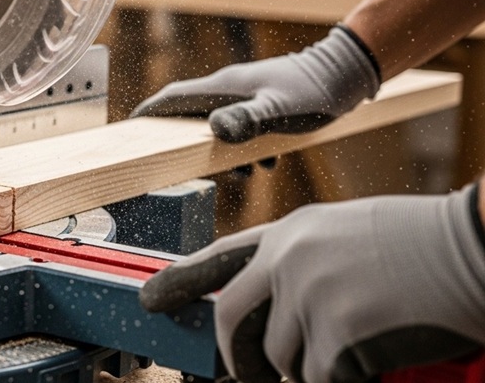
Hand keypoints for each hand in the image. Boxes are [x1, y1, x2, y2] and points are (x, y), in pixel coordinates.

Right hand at [130, 27, 379, 142]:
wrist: (346, 73)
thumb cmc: (313, 93)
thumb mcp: (279, 111)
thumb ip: (247, 120)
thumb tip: (215, 129)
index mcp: (222, 88)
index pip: (172, 97)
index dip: (148, 112)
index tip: (130, 127)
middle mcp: (226, 88)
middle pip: (188, 113)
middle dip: (182, 140)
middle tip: (180, 165)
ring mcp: (242, 93)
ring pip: (216, 124)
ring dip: (219, 150)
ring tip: (243, 175)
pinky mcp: (259, 101)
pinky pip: (237, 126)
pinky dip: (242, 147)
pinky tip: (264, 165)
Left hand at [138, 186, 484, 382]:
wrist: (473, 247)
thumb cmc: (421, 246)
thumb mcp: (346, 235)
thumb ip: (300, 265)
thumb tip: (272, 314)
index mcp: (292, 232)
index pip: (219, 259)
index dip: (180, 281)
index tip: (148, 299)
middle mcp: (290, 260)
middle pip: (233, 321)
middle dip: (242, 359)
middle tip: (255, 375)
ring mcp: (311, 294)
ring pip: (281, 358)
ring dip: (312, 367)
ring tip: (356, 341)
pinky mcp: (337, 332)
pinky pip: (320, 377)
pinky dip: (344, 378)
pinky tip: (373, 356)